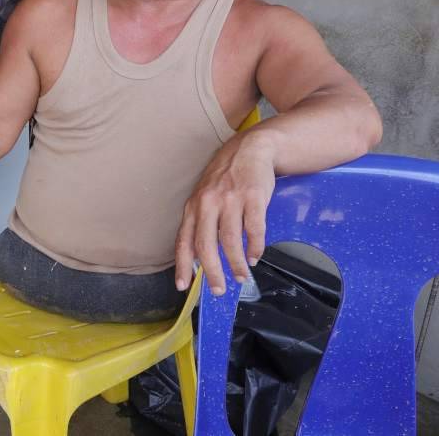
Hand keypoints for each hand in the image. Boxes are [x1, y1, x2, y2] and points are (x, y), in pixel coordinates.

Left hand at [175, 134, 275, 295]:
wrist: (251, 149)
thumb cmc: (226, 177)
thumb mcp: (205, 195)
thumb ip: (200, 222)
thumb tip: (197, 256)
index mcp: (194, 206)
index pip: (184, 240)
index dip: (183, 264)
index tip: (183, 285)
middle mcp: (209, 203)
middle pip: (206, 245)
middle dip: (212, 272)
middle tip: (218, 290)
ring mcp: (231, 200)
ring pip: (231, 241)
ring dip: (237, 264)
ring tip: (242, 276)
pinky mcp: (253, 198)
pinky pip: (254, 230)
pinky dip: (255, 247)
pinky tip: (255, 256)